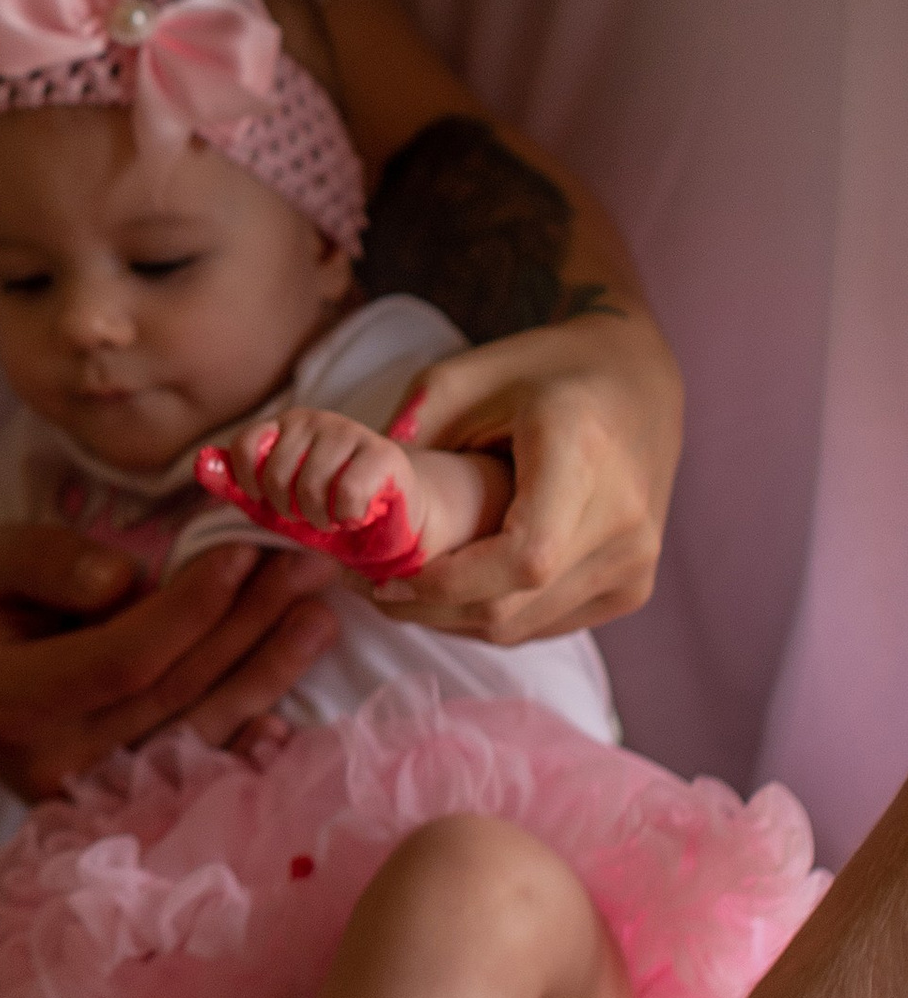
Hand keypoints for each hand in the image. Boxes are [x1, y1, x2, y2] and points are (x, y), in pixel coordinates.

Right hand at [0, 524, 338, 802]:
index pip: (123, 660)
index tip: (241, 554)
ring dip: (268, 672)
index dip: (188, 611)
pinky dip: (251, 743)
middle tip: (308, 566)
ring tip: (318, 614)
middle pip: (176, 693)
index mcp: (11, 702)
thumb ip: (43, 562)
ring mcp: (95, 798)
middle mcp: (54, 764)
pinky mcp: (127, 809)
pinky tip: (292, 710)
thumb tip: (121, 580)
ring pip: (201, 732)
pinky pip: (201, 776)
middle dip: (248, 625)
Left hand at [201, 406, 505, 571]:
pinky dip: (346, 516)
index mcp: (287, 426)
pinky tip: (357, 514)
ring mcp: (352, 434)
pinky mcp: (385, 455)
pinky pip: (346, 493)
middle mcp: (317, 420)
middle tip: (311, 514)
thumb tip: (199, 463)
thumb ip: (238, 484)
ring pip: (310, 486)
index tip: (269, 500)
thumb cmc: (331, 509)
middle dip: (289, 508)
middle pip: (275, 472)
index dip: (251, 483)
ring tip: (334, 515)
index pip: (246, 446)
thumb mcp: (277, 503)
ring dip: (320, 517)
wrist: (395, 519)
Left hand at [376, 310, 680, 642]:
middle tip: (372, 588)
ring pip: (525, 626)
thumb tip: (360, 500)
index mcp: (583, 453)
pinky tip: (457, 588)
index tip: (387, 577)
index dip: (447, 583)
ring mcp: (636, 558)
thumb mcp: (465, 376)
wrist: (637, 378)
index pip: (522, 557)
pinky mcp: (634, 585)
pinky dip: (494, 617)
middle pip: (514, 604)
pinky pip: (548, 624)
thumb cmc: (544, 370)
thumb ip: (411, 432)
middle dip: (431, 608)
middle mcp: (623, 517)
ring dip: (455, 619)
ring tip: (405, 587)